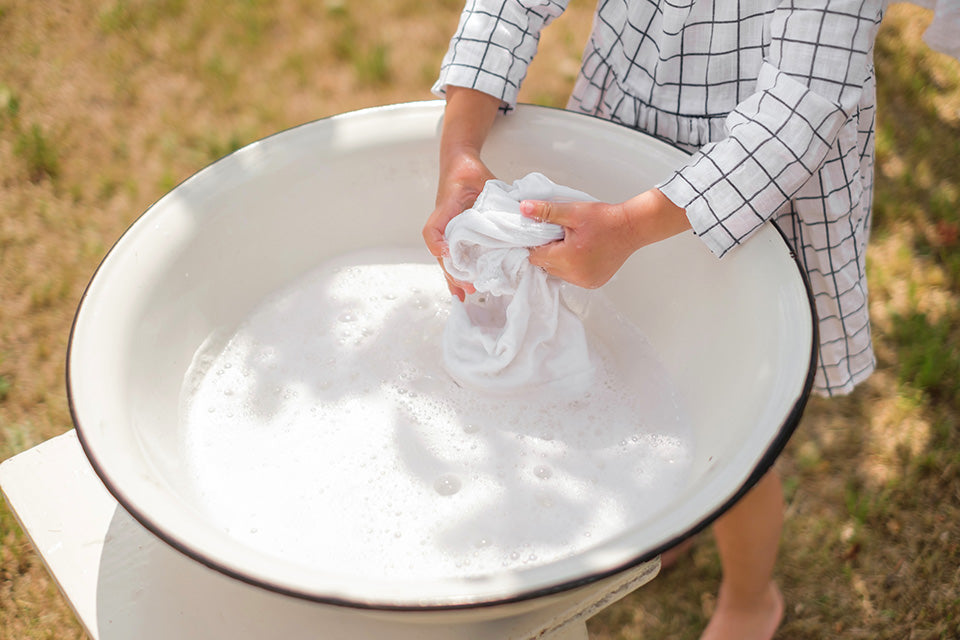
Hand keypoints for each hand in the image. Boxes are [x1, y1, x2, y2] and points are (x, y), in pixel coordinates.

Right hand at [424, 87, 501, 299]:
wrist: (459, 164)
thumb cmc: (467, 172)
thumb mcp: (479, 180)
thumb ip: (493, 196)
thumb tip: (517, 216)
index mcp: (445, 212)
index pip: (433, 232)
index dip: (439, 247)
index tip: (449, 258)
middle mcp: (444, 226)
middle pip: (442, 255)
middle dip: (454, 274)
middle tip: (467, 290)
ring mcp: (448, 232)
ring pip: (448, 259)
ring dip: (456, 277)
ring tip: (464, 295)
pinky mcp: (456, 234)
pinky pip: (456, 255)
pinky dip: (460, 271)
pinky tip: (467, 284)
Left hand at [521, 188, 690, 288]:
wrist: (631, 227)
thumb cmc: (604, 219)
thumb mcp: (572, 211)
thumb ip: (546, 211)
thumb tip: (524, 208)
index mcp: (567, 258)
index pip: (535, 256)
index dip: (536, 244)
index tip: (545, 233)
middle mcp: (575, 275)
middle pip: (546, 266)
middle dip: (548, 251)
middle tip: (561, 236)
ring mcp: (585, 282)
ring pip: (558, 273)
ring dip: (559, 260)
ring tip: (572, 243)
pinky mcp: (593, 283)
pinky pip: (572, 277)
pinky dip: (571, 267)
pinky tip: (581, 253)